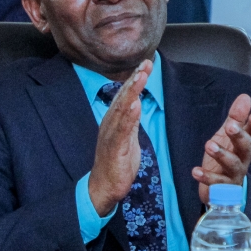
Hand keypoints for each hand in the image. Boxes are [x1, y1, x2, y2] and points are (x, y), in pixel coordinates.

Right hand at [87, 59, 151, 216]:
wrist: (103, 187)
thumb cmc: (116, 164)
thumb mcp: (128, 138)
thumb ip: (130, 121)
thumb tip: (136, 102)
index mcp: (114, 121)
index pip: (126, 96)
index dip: (135, 80)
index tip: (146, 64)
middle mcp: (110, 124)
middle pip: (123, 97)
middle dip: (135, 79)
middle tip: (146, 63)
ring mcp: (110, 135)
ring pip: (121, 109)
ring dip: (132, 92)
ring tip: (141, 76)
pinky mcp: (114, 148)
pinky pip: (122, 130)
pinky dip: (128, 116)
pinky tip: (134, 104)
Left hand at [192, 94, 250, 202]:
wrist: (219, 191)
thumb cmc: (225, 159)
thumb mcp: (227, 137)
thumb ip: (235, 118)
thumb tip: (245, 97)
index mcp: (243, 146)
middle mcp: (242, 160)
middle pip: (245, 148)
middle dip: (239, 137)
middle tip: (230, 126)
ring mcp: (233, 175)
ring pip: (232, 165)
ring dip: (221, 155)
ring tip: (209, 145)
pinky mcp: (223, 188)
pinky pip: (216, 183)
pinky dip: (206, 177)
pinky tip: (195, 171)